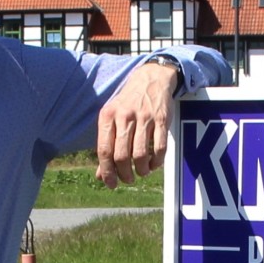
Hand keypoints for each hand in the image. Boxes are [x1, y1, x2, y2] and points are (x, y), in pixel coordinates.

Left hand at [96, 60, 179, 186]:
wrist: (151, 78)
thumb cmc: (128, 103)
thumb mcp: (112, 119)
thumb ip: (107, 146)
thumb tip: (101, 176)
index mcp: (107, 116)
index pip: (104, 150)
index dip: (107, 172)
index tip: (111, 184)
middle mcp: (124, 116)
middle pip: (121, 156)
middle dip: (125, 174)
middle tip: (128, 179)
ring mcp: (144, 117)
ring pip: (140, 154)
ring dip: (141, 170)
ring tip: (142, 172)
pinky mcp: (162, 119)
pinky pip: (159, 147)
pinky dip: (156, 162)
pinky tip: (154, 164)